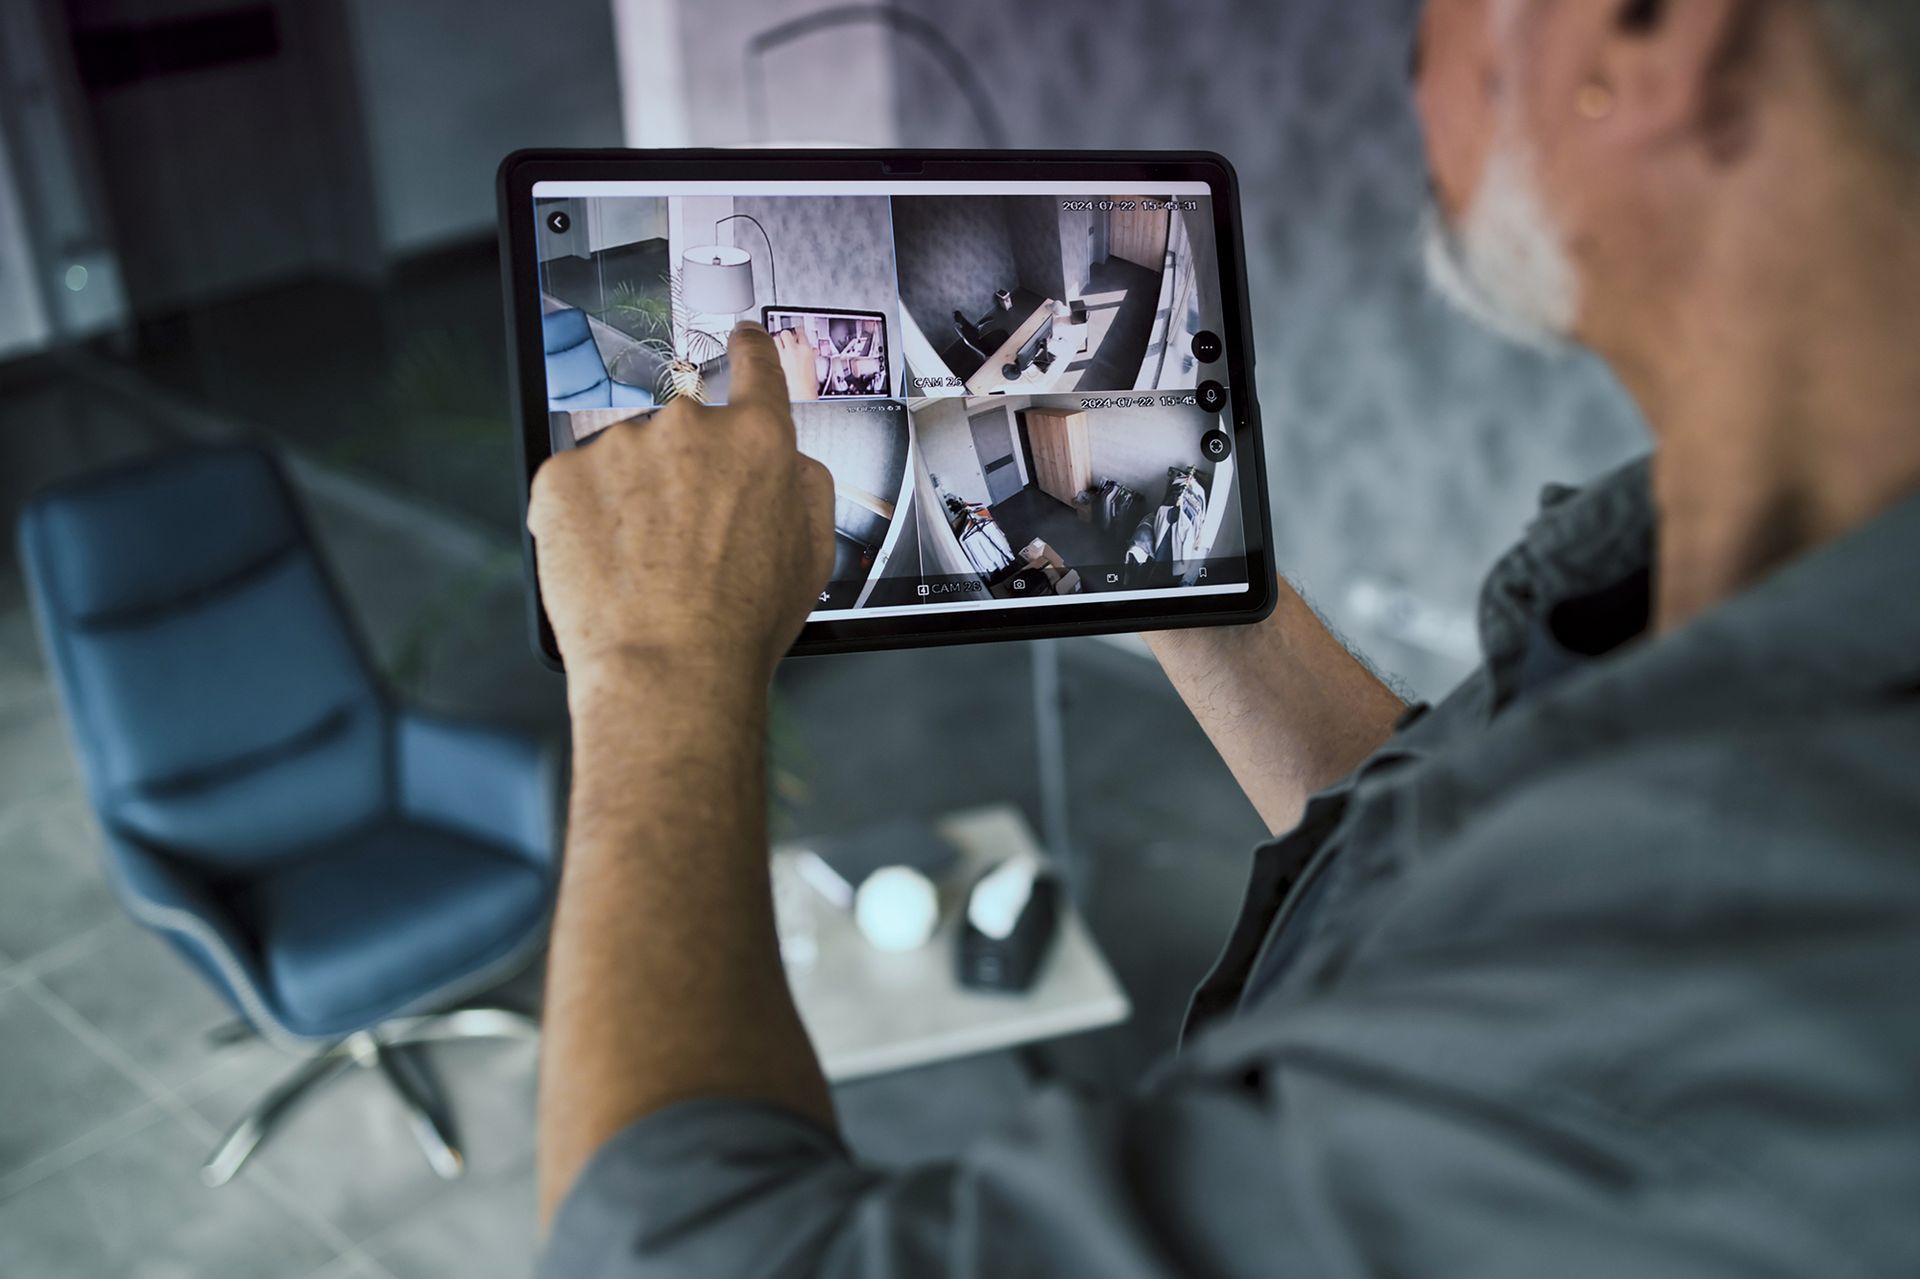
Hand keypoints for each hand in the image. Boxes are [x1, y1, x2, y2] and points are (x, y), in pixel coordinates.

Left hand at [528, 323, 836, 685]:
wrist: (668, 669)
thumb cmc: (740, 625)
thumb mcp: (813, 552)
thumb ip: (803, 484)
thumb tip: (783, 459)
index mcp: (757, 440)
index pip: (755, 366)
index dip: (749, 351)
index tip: (740, 343)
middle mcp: (688, 427)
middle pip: (683, 430)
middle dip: (682, 473)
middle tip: (685, 539)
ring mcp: (620, 447)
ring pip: (625, 461)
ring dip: (631, 498)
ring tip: (645, 565)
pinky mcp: (561, 476)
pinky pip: (574, 486)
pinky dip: (585, 519)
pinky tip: (608, 564)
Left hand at [773, 327, 820, 400]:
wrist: (801, 398)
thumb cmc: (808, 388)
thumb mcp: (814, 367)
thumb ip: (810, 356)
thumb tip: (809, 352)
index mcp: (805, 350)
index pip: (800, 331)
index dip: (797, 331)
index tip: (796, 332)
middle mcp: (792, 350)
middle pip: (785, 333)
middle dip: (784, 336)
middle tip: (785, 340)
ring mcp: (780, 356)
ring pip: (774, 339)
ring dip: (775, 342)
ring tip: (777, 348)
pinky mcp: (771, 362)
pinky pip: (768, 351)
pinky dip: (769, 352)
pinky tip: (770, 356)